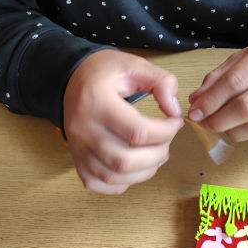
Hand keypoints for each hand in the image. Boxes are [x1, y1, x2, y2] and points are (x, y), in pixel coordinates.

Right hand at [63, 50, 183, 193]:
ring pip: (113, 175)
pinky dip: (121, 182)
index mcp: (96, 102)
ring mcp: (77, 147)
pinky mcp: (76, 158)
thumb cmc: (103, 72)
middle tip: (167, 140)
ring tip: (157, 154)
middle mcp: (83, 128)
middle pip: (125, 160)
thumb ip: (161, 83)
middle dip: (157, 154)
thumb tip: (175, 111)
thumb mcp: (134, 64)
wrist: (71, 79)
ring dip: (143, 171)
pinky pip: (97, 183)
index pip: (137, 131)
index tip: (176, 122)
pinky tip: (135, 167)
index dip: (165, 131)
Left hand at [187, 38, 247, 141]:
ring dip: (233, 131)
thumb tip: (196, 102)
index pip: (234, 82)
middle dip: (219, 120)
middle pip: (246, 107)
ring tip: (221, 128)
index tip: (194, 113)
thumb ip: (218, 78)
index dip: (211, 101)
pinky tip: (245, 126)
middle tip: (204, 124)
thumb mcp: (244, 58)